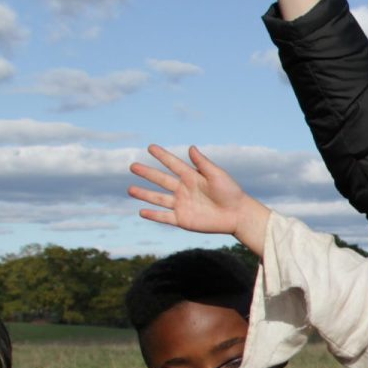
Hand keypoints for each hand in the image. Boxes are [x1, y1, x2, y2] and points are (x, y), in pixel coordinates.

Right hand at [129, 144, 270, 251]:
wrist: (238, 215)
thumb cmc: (231, 192)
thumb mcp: (217, 175)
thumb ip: (203, 164)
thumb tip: (191, 147)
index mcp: (192, 177)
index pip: (173, 164)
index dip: (162, 156)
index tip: (150, 147)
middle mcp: (184, 190)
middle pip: (161, 180)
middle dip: (147, 173)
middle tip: (133, 166)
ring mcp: (182, 205)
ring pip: (159, 198)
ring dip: (144, 194)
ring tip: (130, 189)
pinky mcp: (183, 219)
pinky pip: (164, 217)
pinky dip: (153, 215)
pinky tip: (141, 211)